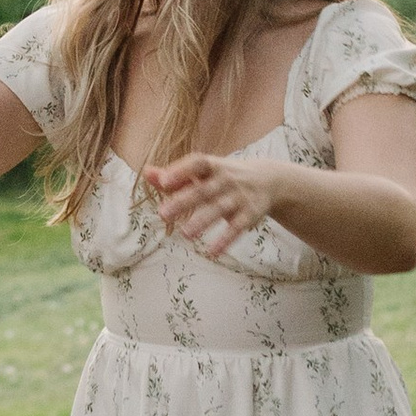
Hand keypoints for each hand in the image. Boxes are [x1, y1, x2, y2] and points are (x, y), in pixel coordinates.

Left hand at [144, 148, 292, 260]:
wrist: (269, 179)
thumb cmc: (224, 175)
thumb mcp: (204, 171)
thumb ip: (176, 174)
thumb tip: (147, 173)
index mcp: (212, 166)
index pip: (197, 163)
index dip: (181, 171)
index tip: (164, 181)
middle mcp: (226, 179)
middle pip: (203, 190)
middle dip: (183, 201)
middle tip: (162, 214)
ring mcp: (239, 197)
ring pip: (219, 209)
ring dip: (203, 221)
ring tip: (185, 234)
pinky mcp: (250, 214)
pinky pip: (237, 228)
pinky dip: (225, 240)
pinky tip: (212, 252)